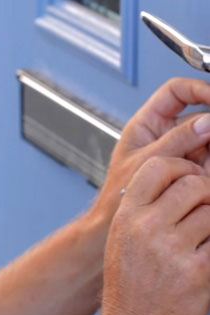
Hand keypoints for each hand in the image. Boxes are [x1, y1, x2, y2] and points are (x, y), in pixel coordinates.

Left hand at [87, 77, 209, 226]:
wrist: (114, 225)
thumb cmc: (117, 195)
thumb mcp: (144, 163)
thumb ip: (175, 141)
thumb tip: (207, 122)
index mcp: (148, 123)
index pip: (176, 91)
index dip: (199, 88)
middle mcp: (167, 134)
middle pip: (201, 116)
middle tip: (209, 143)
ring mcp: (182, 152)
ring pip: (208, 140)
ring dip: (209, 148)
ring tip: (202, 167)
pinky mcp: (192, 170)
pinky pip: (207, 161)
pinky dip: (208, 166)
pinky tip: (203, 172)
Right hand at [102, 157, 209, 314]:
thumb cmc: (130, 282)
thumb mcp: (123, 237)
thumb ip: (144, 207)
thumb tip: (180, 180)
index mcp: (126, 216)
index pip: (157, 167)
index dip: (181, 167)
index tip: (190, 176)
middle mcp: (146, 228)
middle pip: (193, 185)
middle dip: (206, 192)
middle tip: (205, 206)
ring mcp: (172, 249)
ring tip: (202, 236)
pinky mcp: (198, 271)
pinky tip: (202, 256)